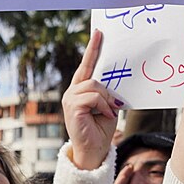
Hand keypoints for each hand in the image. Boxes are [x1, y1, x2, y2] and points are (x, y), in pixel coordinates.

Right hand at [62, 30, 121, 170]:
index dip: (93, 49)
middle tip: (113, 105)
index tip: (98, 33)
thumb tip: (114, 81)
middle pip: (93, 76)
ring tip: (107, 112)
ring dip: (106, 100)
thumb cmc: (101, 130)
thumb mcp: (109, 105)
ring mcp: (69, 99)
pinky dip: (103, 106)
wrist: (94, 151)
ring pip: (95, 86)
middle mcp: (72, 92)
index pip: (86, 65)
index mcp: (80, 89)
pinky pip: (93, 96)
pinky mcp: (72, 107)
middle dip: (107, 91)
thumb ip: (108, 92)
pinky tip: (104, 116)